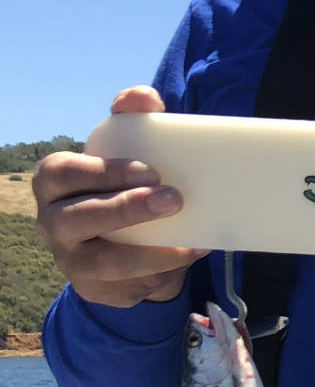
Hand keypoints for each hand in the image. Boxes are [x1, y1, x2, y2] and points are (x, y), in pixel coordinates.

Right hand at [34, 87, 204, 307]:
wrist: (133, 241)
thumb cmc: (126, 184)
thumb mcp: (129, 150)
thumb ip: (134, 117)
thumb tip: (142, 97)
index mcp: (56, 182)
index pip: (61, 172)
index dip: (102, 171)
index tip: (150, 170)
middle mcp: (53, 221)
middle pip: (73, 218)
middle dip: (124, 209)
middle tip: (174, 199)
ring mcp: (70, 259)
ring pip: (96, 262)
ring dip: (146, 252)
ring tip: (189, 242)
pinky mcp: (96, 289)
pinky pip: (123, 287)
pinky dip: (160, 274)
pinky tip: (189, 256)